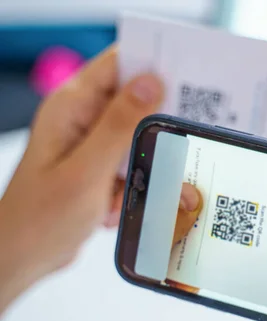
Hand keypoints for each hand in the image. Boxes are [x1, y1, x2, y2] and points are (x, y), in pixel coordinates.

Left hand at [0, 46, 200, 313]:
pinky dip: (137, 179)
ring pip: (138, 133)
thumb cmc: (41, 218)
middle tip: (181, 136)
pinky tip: (120, 202)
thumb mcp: (86, 171)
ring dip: (147, 158)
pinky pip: (133, 159)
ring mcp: (91, 141)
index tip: (189, 75)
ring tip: (137, 185)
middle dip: (159, 118)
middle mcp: (81, 117)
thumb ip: (118, 125)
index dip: (152, 63)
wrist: (23, 256)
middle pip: (134, 98)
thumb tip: (151, 82)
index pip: (118, 64)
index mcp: (72, 106)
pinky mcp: (99, 164)